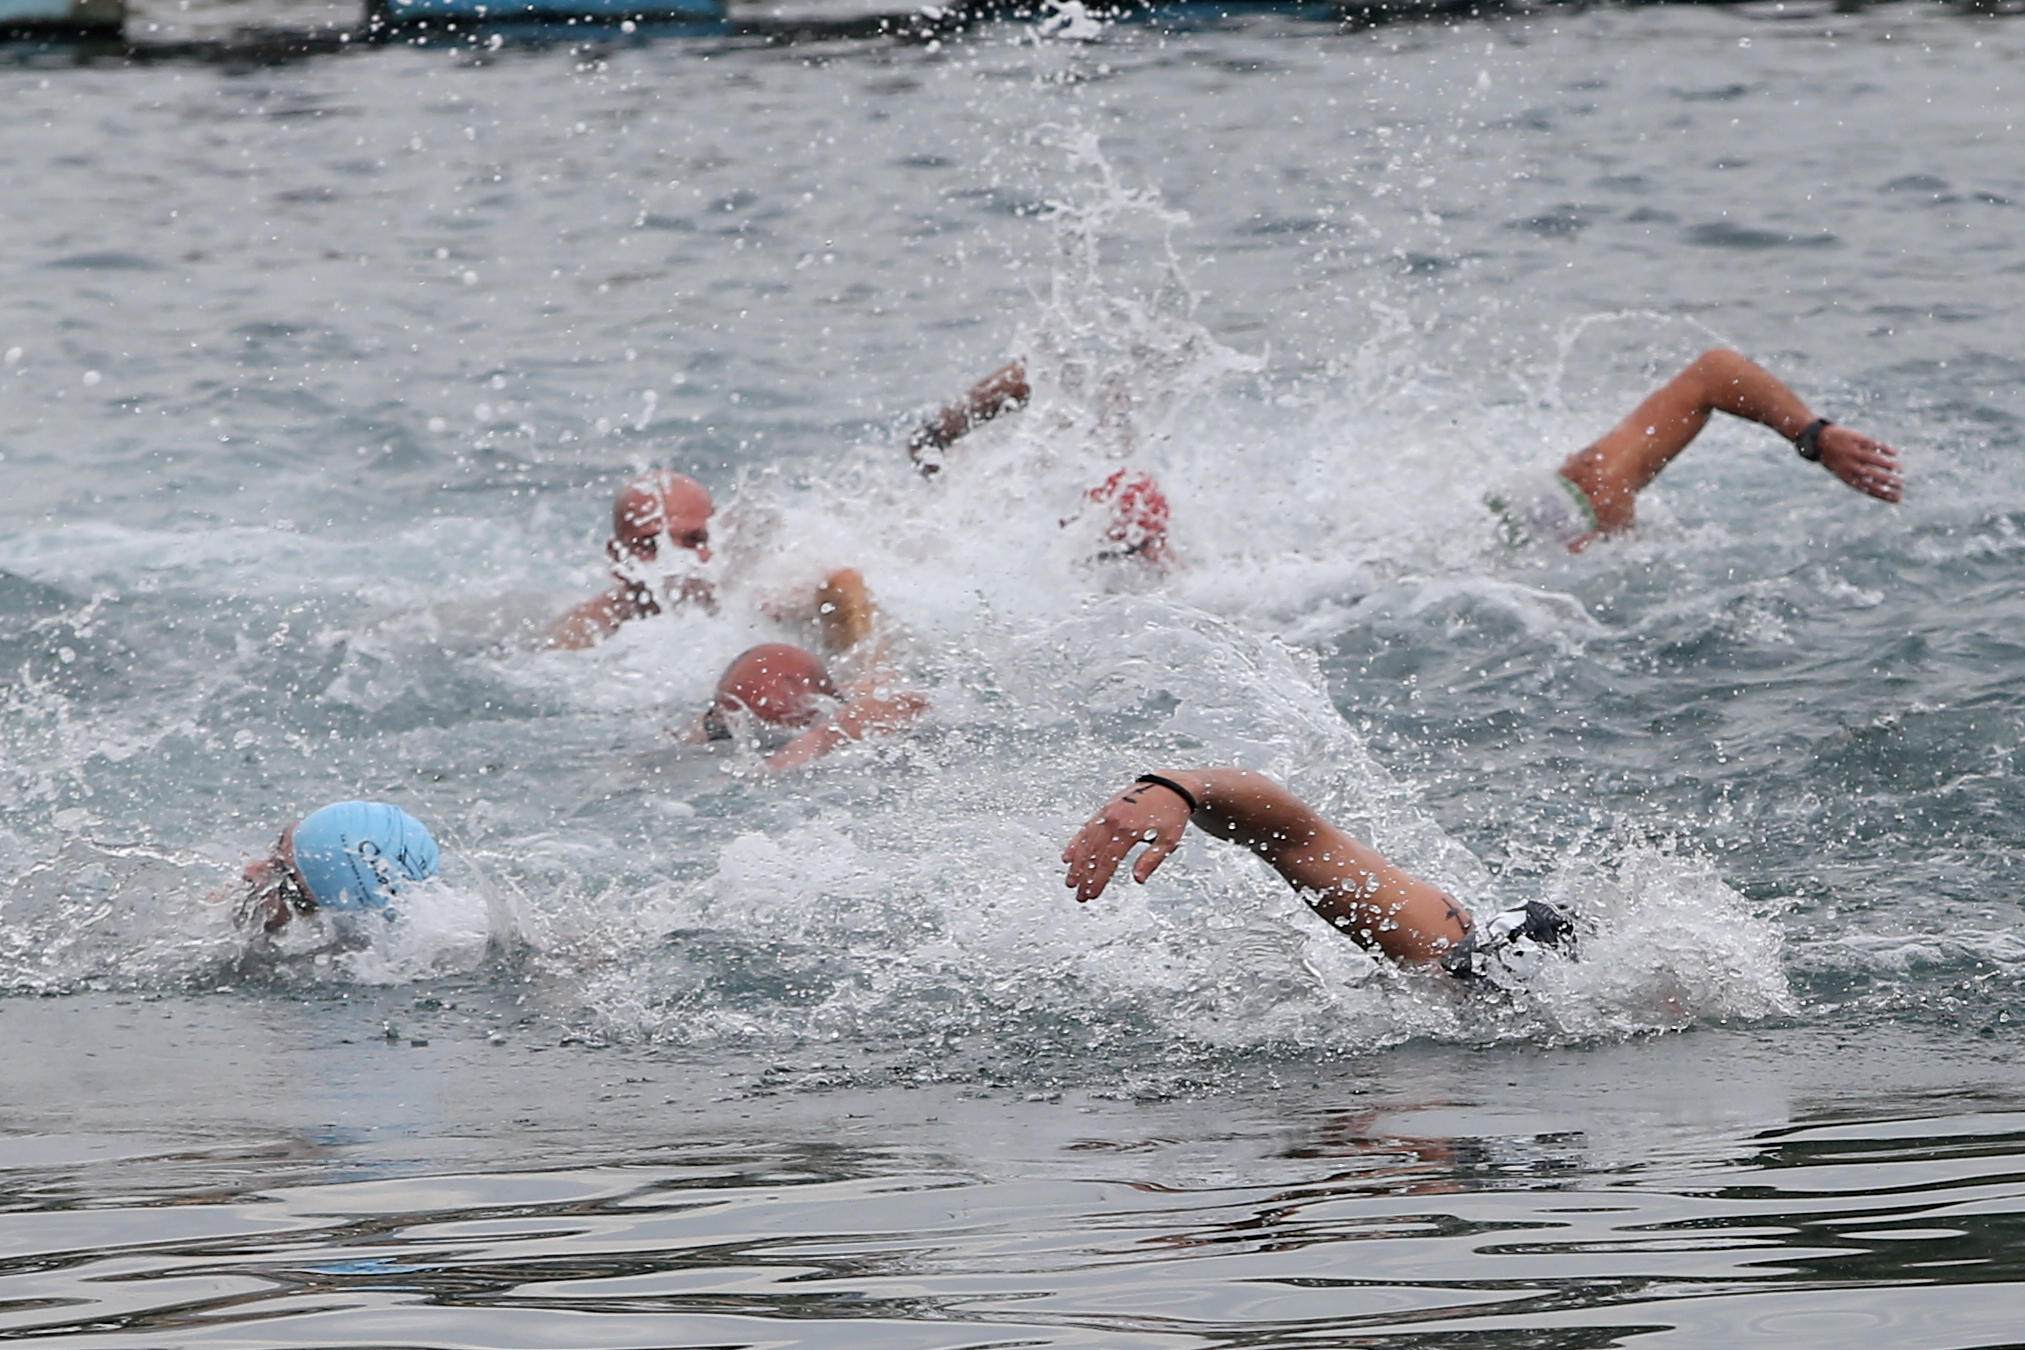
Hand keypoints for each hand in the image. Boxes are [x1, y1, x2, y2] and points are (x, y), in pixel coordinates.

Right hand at [1061, 782, 1192, 902]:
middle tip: (1080, 895)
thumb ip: (1152, 859)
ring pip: (1086, 842)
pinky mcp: (1105, 809)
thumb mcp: (1169, 839)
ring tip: (1071, 881)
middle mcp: (1113, 820)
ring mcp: (1106, 813)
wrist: (1170, 785)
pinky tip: (1068, 856)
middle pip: (1094, 854)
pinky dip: (1076, 843)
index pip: (1108, 861)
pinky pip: (1086, 828)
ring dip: (1077, 864)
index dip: (1099, 879)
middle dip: (1085, 877)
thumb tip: (1138, 879)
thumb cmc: (1172, 813)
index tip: (1092, 894)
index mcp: (1129, 829)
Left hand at [1817, 424, 1902, 502]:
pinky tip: (1895, 453)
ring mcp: (1853, 452)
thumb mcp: (1844, 472)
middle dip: (1889, 482)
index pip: (1868, 489)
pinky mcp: (1856, 439)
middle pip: (1873, 475)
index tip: (1898, 498)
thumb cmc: (1836, 460)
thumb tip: (1883, 489)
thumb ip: (1860, 479)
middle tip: (1902, 485)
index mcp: (1847, 477)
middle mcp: (1850, 465)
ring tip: (1900, 470)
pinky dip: (1885, 449)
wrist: (1819, 441)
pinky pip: (1873, 444)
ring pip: (1874, 459)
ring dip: (1889, 465)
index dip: (1884, 494)